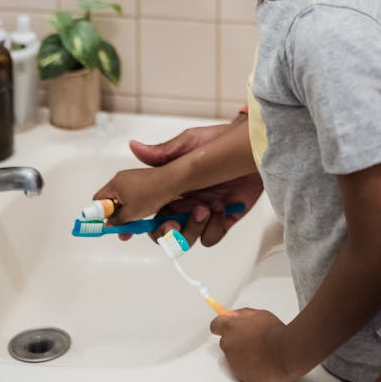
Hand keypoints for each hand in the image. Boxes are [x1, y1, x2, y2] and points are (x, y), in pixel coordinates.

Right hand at [93, 166, 173, 224]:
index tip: (105, 224)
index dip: (100, 213)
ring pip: (126, 201)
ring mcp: (134, 180)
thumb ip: (116, 220)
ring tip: (134, 226)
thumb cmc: (149, 196)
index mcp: (115, 183)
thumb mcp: (129, 213)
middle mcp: (123, 179)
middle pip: (113, 201)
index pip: (98, 199)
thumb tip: (109, 223)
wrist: (171, 183)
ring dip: (129, 215)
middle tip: (121, 231)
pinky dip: (137, 208)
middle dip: (117, 217)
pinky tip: (143, 216)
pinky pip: (135, 198)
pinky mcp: (145, 183)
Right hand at [129, 122, 262, 247]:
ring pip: (185, 238)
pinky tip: (221, 208)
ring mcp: (201, 213)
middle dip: (165, 233)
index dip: (133, 221)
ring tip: (205, 209)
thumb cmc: (218, 142)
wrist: (253, 148)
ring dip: (192, 229)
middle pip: (162, 230)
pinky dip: (213, 228)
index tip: (127, 232)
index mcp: (169, 186)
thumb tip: (134, 147)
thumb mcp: (189, 145)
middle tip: (173, 225)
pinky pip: (210, 238)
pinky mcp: (221, 220)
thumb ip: (162, 154)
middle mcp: (182, 202)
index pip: (145, 208)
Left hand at [210, 308, 297, 381]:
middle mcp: (229, 346)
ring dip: (242, 354)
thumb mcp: (260, 314)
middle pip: (225, 342)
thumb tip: (234, 316)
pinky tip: (261, 362)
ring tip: (260, 351)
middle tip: (251, 338)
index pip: (215, 325)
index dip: (221, 325)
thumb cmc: (275, 333)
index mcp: (231, 328)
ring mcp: (234, 363)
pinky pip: (242, 370)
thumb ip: (243, 314)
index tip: (225, 325)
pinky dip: (248, 367)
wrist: (285, 354)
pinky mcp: (241, 377)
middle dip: (235, 340)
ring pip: (234, 357)